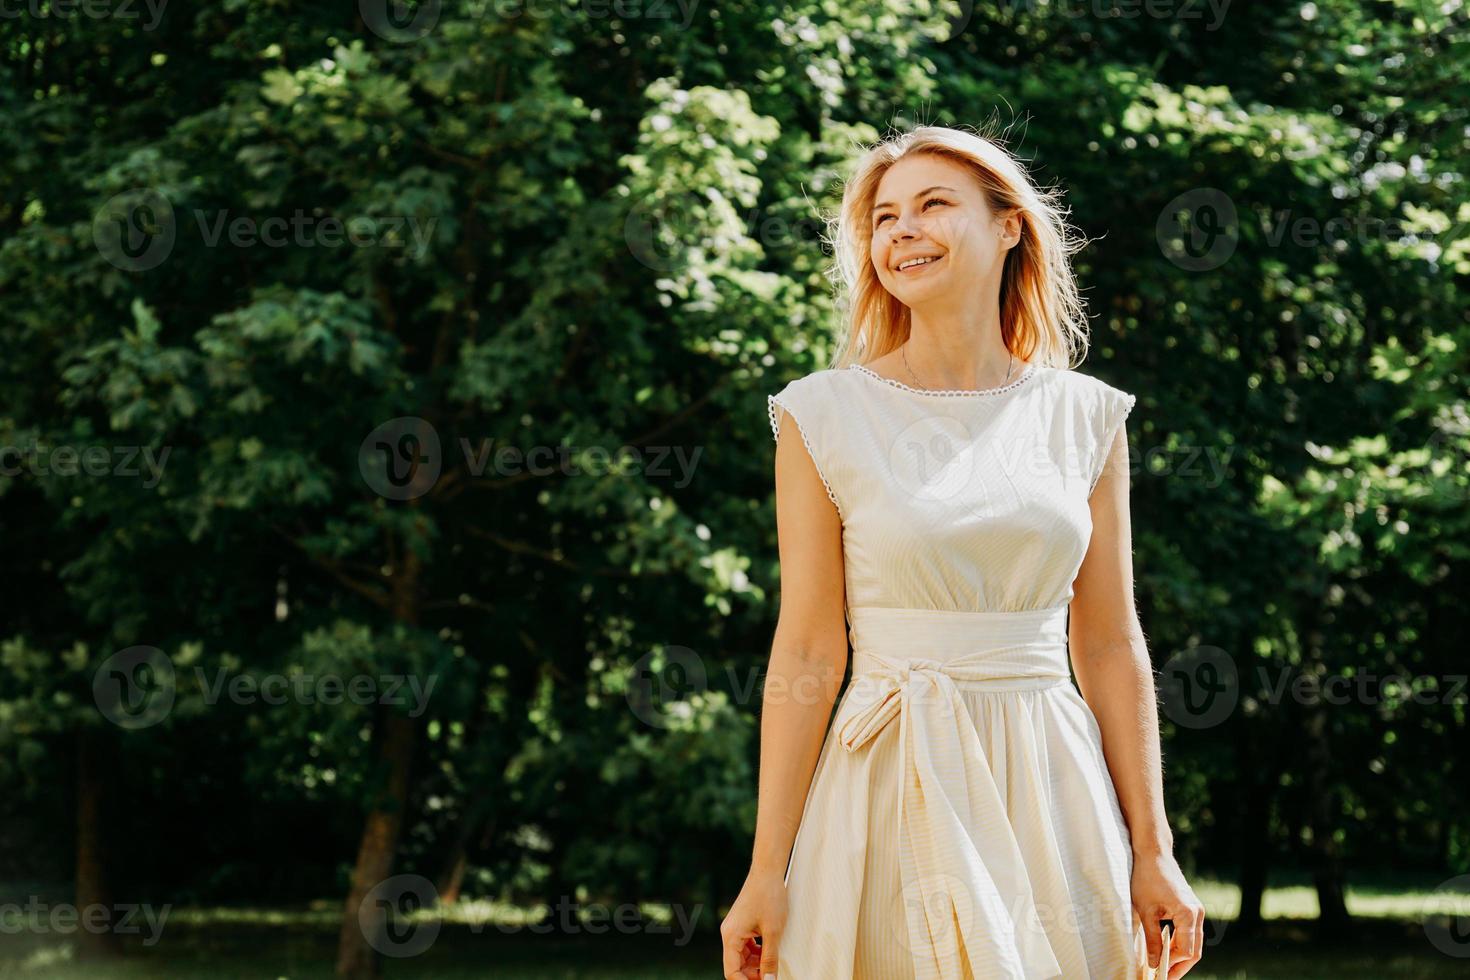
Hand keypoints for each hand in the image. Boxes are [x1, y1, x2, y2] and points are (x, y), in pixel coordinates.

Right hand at [720, 869, 786, 978]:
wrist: (768, 872)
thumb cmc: (770, 897)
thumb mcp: (773, 932)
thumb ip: (769, 959)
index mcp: (731, 937)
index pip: (731, 971)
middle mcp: (729, 934)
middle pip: (736, 965)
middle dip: (752, 974)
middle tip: (771, 975)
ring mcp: (735, 929)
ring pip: (742, 956)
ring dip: (756, 964)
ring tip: (772, 964)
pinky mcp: (742, 924)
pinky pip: (747, 946)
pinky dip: (757, 952)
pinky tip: (770, 952)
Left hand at [1131, 849, 1204, 978]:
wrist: (1153, 853)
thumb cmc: (1146, 878)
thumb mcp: (1145, 912)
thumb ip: (1152, 939)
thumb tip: (1153, 963)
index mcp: (1189, 914)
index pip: (1186, 951)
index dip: (1172, 966)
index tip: (1158, 975)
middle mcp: (1198, 913)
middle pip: (1194, 950)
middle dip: (1179, 965)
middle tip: (1163, 977)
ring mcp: (1196, 909)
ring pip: (1193, 942)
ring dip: (1179, 955)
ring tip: (1163, 967)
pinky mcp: (1191, 907)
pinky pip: (1189, 932)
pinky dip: (1179, 943)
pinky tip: (1165, 950)